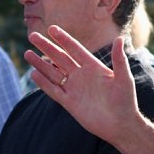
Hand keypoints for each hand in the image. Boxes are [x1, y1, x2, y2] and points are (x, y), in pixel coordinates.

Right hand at [25, 30, 138, 145]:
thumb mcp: (123, 78)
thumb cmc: (126, 101)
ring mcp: (74, 89)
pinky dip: (44, 83)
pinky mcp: (69, 103)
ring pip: (53, 73)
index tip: (51, 28)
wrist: (121, 125)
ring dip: (41, 64)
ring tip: (27, 54)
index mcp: (93, 67)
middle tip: (32, 36)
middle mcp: (81, 76)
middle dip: (46, 47)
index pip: (75, 49)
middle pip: (60, 58)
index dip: (63, 39)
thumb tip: (119, 38)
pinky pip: (54, 91)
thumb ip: (119, 59)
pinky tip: (34, 74)